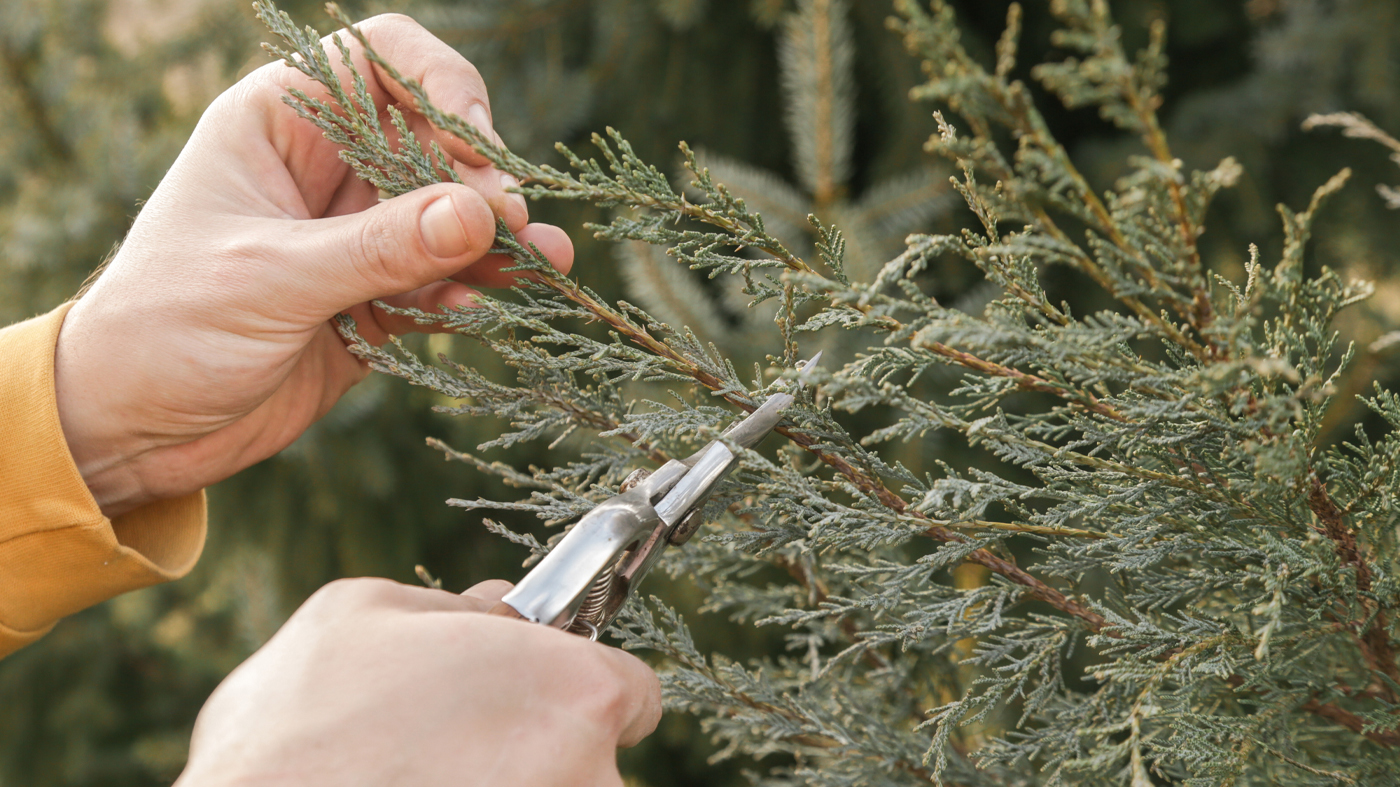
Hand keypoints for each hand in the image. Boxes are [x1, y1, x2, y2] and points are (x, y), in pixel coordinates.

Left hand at [53, 14, 573, 515]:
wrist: (134, 430)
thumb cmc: (165, 329)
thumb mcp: (269, 279)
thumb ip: (378, 248)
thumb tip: (480, 215)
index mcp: (280, 126)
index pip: (380, 62)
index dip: (438, 87)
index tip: (473, 146)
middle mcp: (325, 171)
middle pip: (432, 141)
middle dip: (479, 177)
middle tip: (508, 221)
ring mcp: (354, 237)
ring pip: (448, 217)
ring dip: (494, 238)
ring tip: (543, 263)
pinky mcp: (375, 301)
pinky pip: (441, 281)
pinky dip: (472, 291)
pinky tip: (493, 306)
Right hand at [174, 578, 661, 786]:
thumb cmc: (299, 729)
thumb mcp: (362, 613)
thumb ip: (458, 607)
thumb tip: (502, 607)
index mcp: (575, 691)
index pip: (631, 693)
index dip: (578, 691)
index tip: (534, 700)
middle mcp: (591, 777)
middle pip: (589, 758)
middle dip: (531, 745)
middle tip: (448, 743)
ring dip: (504, 785)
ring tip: (414, 779)